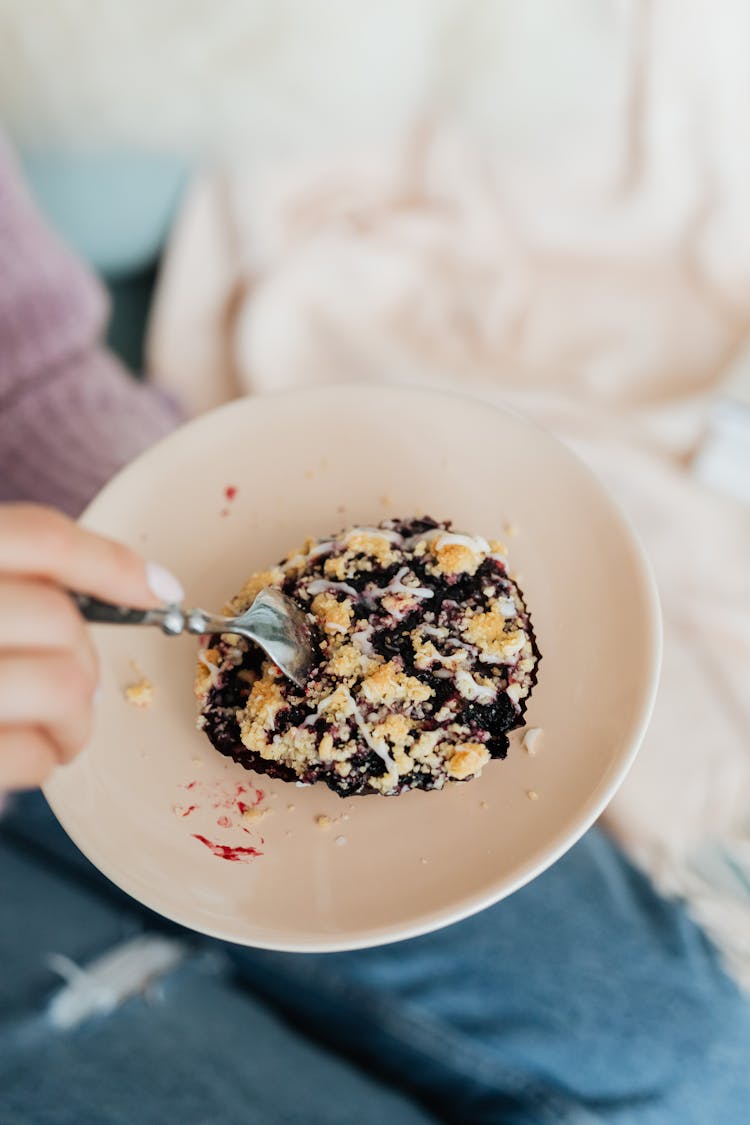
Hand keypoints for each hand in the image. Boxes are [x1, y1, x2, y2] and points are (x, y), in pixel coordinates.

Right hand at [0, 504, 183, 790]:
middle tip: (73, 684)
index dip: (112, 563)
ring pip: (64, 689)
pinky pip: (33, 754)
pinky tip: (23, 756)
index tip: (162, 592)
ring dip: (77, 720)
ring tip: (57, 728)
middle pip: (59, 620)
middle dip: (85, 660)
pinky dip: (43, 761)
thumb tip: (136, 594)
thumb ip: (8, 588)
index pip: (37, 538)